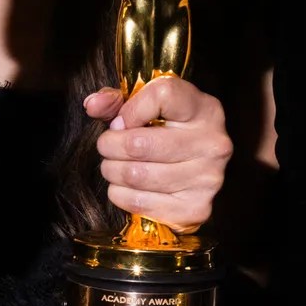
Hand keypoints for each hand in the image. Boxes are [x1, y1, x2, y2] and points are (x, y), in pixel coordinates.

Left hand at [87, 77, 231, 231]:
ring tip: (114, 166)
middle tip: (107, 147)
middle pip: (139, 144)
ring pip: (136, 175)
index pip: (162, 96)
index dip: (131, 109)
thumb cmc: (170, 133)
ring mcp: (207, 179)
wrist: (196, 172)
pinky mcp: (195, 208)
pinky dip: (121, 195)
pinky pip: (139, 203)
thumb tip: (93, 105)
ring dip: (113, 171)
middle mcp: (213, 143)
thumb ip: (118, 100)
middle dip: (110, 146)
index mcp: (205, 110)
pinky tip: (125, 187)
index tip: (122, 121)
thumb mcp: (149, 107)